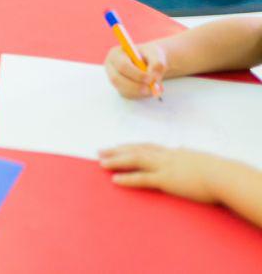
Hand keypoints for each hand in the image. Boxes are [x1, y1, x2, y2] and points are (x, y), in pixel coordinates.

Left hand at [99, 144, 235, 203]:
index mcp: (174, 152)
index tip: (119, 146)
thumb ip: (189, 157)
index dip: (132, 146)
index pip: (148, 147)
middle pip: (136, 150)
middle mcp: (166, 156)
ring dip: (116, 161)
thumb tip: (184, 152)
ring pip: (134, 160)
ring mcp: (164, 167)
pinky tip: (114, 180)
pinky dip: (127, 178)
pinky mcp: (166, 180)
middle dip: (117, 151)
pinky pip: (142, 178)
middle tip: (100, 151)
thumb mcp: (200, 160)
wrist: (224, 175)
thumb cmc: (218, 171)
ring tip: (101, 163)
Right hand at [104, 42, 166, 98]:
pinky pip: (128, 95)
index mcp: (116, 54)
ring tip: (155, 89)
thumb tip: (154, 77)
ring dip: (140, 92)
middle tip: (152, 90)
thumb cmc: (149, 55)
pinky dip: (141, 95)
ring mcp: (114, 79)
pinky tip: (149, 90)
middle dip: (136, 86)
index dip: (136, 74)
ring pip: (123, 90)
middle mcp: (111, 67)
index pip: (122, 66)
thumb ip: (157, 63)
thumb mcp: (155, 54)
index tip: (151, 79)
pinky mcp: (120, 88)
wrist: (149, 61)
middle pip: (117, 79)